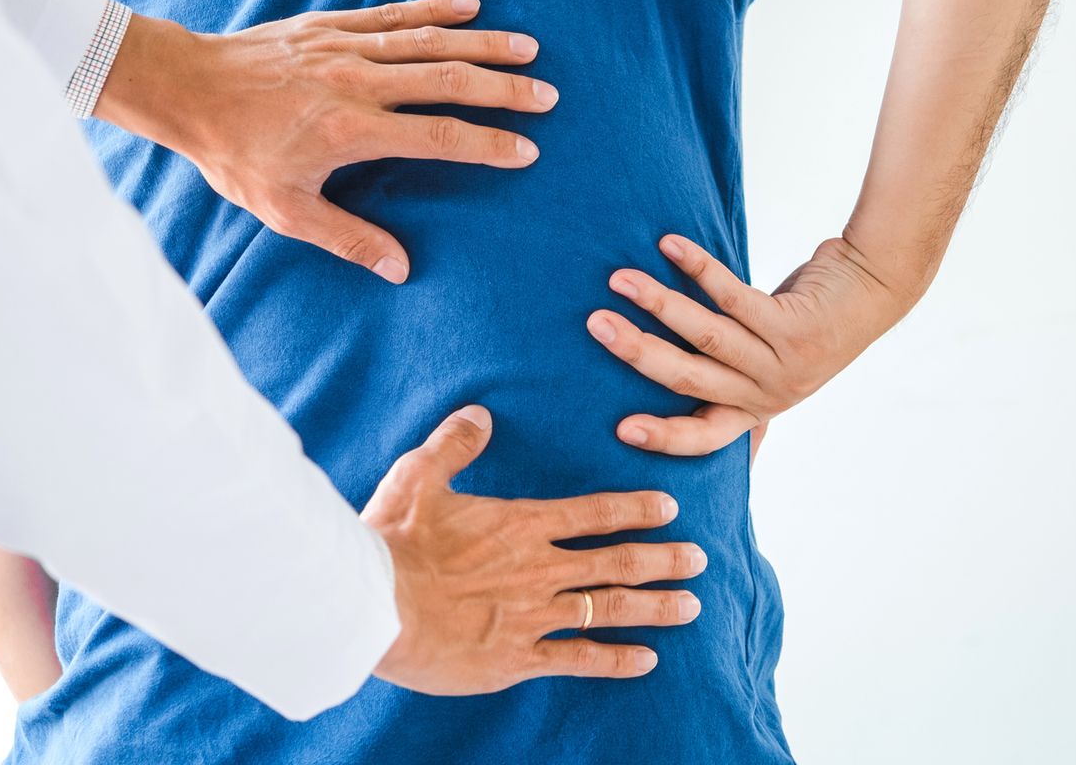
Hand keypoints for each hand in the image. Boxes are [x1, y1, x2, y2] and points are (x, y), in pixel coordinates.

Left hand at [93, 0, 555, 282]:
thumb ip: (346, 237)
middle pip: (447, 80)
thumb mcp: (283, 209)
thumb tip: (400, 269)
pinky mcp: (331, 25)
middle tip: (548, 96)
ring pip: (429, 41)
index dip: (488, 144)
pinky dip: (435, 9)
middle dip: (503, 88)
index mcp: (351, 130)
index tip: (527, 150)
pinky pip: (394, 14)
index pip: (438, 137)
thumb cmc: (233, 153)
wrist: (187, 87)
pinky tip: (470, 8)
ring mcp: (346, 48)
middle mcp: (358, 82)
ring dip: (482, 45)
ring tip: (529, 49)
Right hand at [364, 406, 706, 693]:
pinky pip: (579, 660)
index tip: (669, 507)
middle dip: (663, 558)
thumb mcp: (419, 476)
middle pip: (617, 562)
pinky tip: (647, 661)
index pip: (593, 514)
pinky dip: (616, 660)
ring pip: (610, 609)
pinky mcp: (517, 658)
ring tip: (691, 606)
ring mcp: (534, 616)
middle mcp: (539, 569)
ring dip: (655, 607)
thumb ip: (455, 445)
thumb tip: (479, 413)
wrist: (376, 604)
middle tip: (699, 559)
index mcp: (520, 524)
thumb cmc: (394, 539)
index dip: (635, 509)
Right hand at [585, 234, 917, 455]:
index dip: (664, 437)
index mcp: (756, 406)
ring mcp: (783, 359)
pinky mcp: (793, 323)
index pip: (706, 435)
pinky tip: (669, 245)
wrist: (874, 290)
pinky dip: (697, 268)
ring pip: (706, 334)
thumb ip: (733, 377)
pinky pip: (733, 295)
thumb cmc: (809, 323)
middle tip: (594, 326)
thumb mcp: (774, 365)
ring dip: (657, 304)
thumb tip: (674, 383)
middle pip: (691, 378)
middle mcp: (769, 391)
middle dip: (637, 353)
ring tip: (618, 280)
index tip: (621, 431)